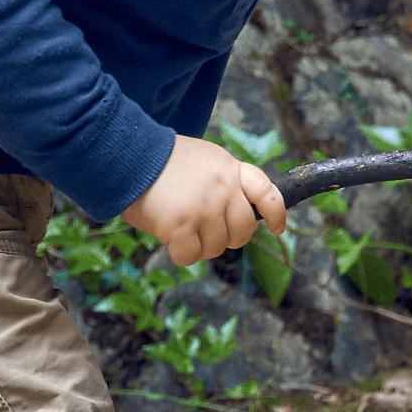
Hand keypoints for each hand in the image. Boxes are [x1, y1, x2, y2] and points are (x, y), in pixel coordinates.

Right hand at [121, 135, 286, 265]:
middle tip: (206, 232)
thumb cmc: (164, 160)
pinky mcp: (182, 226)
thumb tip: (233, 213)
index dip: (277, 213)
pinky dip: (181, 253)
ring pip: (217, 247)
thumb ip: (224, 181)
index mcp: (230, 168)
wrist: (132, 156)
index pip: (267, 192)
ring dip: (200, 245)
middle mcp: (223, 188)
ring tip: (181, 226)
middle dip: (229, 237)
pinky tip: (169, 236)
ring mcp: (204, 208)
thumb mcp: (205, 159)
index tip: (279, 228)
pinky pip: (191, 256)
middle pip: (243, 229)